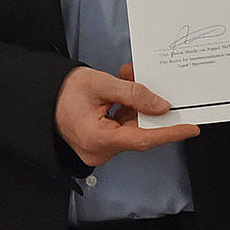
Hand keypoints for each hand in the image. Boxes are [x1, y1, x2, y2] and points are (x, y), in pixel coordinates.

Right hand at [54, 63, 197, 166]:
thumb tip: (161, 106)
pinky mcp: (100, 144)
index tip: (191, 128)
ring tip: (129, 78)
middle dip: (149, 109)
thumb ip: (133, 94)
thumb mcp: (100, 84)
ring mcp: (99, 150)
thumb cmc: (62, 91)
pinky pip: (122, 129)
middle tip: (157, 86)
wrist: (39, 98)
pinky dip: (127, 111)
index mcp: (97, 139)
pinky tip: (124, 92)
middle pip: (138, 133)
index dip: (169, 132)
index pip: (143, 138)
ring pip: (131, 129)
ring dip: (136, 106)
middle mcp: (99, 151)